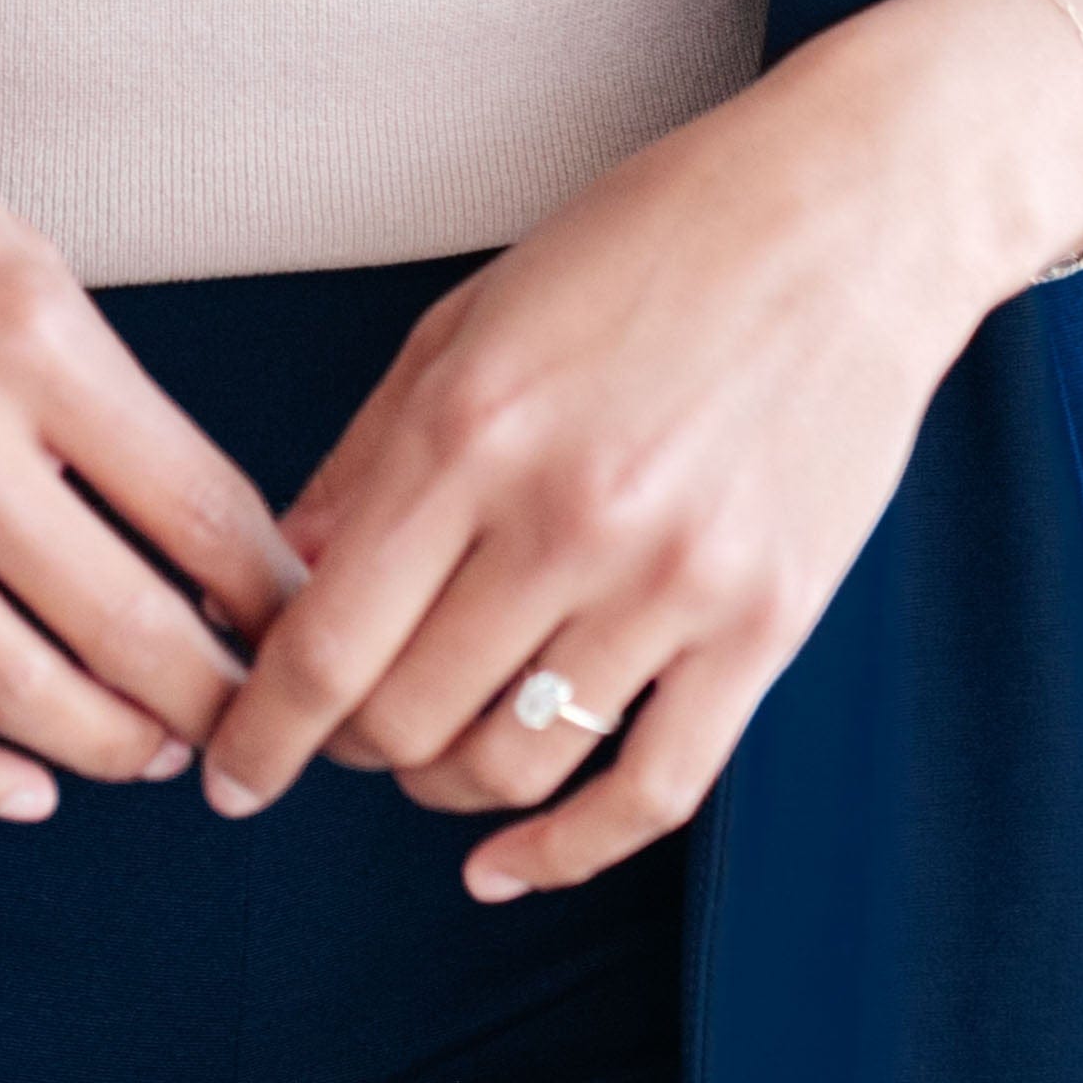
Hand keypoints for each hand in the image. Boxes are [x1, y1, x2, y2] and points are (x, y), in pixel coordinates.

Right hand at [0, 5, 308, 829]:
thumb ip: (84, 370)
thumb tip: (185, 511)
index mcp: (26, 329)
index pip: (202, 507)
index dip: (276, 594)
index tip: (303, 625)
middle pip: (131, 626)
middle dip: (219, 699)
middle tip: (256, 722)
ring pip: (14, 695)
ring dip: (111, 747)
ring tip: (154, 751)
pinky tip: (17, 786)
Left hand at [193, 0, 1082, 900]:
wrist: (852, 218)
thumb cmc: (651, 242)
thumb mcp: (473, 318)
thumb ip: (370, 455)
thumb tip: (286, 580)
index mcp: (472, 426)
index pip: (327, 639)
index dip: (261, 730)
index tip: (231, 770)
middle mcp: (564, 515)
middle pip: (406, 718)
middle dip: (348, 748)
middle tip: (341, 733)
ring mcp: (672, 579)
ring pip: (512, 763)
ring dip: (443, 790)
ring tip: (429, 761)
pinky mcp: (765, 624)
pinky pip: (653, 789)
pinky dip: (566, 853)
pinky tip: (507, 865)